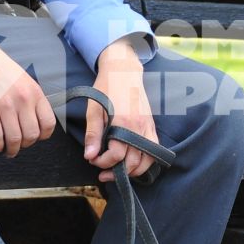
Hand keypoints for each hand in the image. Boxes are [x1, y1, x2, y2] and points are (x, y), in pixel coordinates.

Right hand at [0, 24, 56, 158]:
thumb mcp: (23, 79)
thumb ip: (31, 98)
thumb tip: (33, 120)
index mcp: (35, 92)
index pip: (49, 123)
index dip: (43, 135)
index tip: (35, 137)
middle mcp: (23, 100)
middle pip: (32, 135)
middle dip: (26, 144)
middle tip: (19, 144)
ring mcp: (5, 106)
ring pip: (15, 139)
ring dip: (12, 150)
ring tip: (8, 150)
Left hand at [87, 38, 157, 183]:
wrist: (124, 71)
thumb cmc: (106, 89)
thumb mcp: (94, 110)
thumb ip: (93, 134)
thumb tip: (89, 156)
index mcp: (123, 123)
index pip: (116, 155)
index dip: (103, 162)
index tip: (93, 159)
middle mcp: (139, 128)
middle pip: (133, 162)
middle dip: (117, 171)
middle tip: (103, 172)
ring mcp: (148, 128)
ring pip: (147, 160)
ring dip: (133, 171)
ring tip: (119, 171)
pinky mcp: (152, 127)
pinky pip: (154, 151)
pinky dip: (146, 161)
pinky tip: (132, 162)